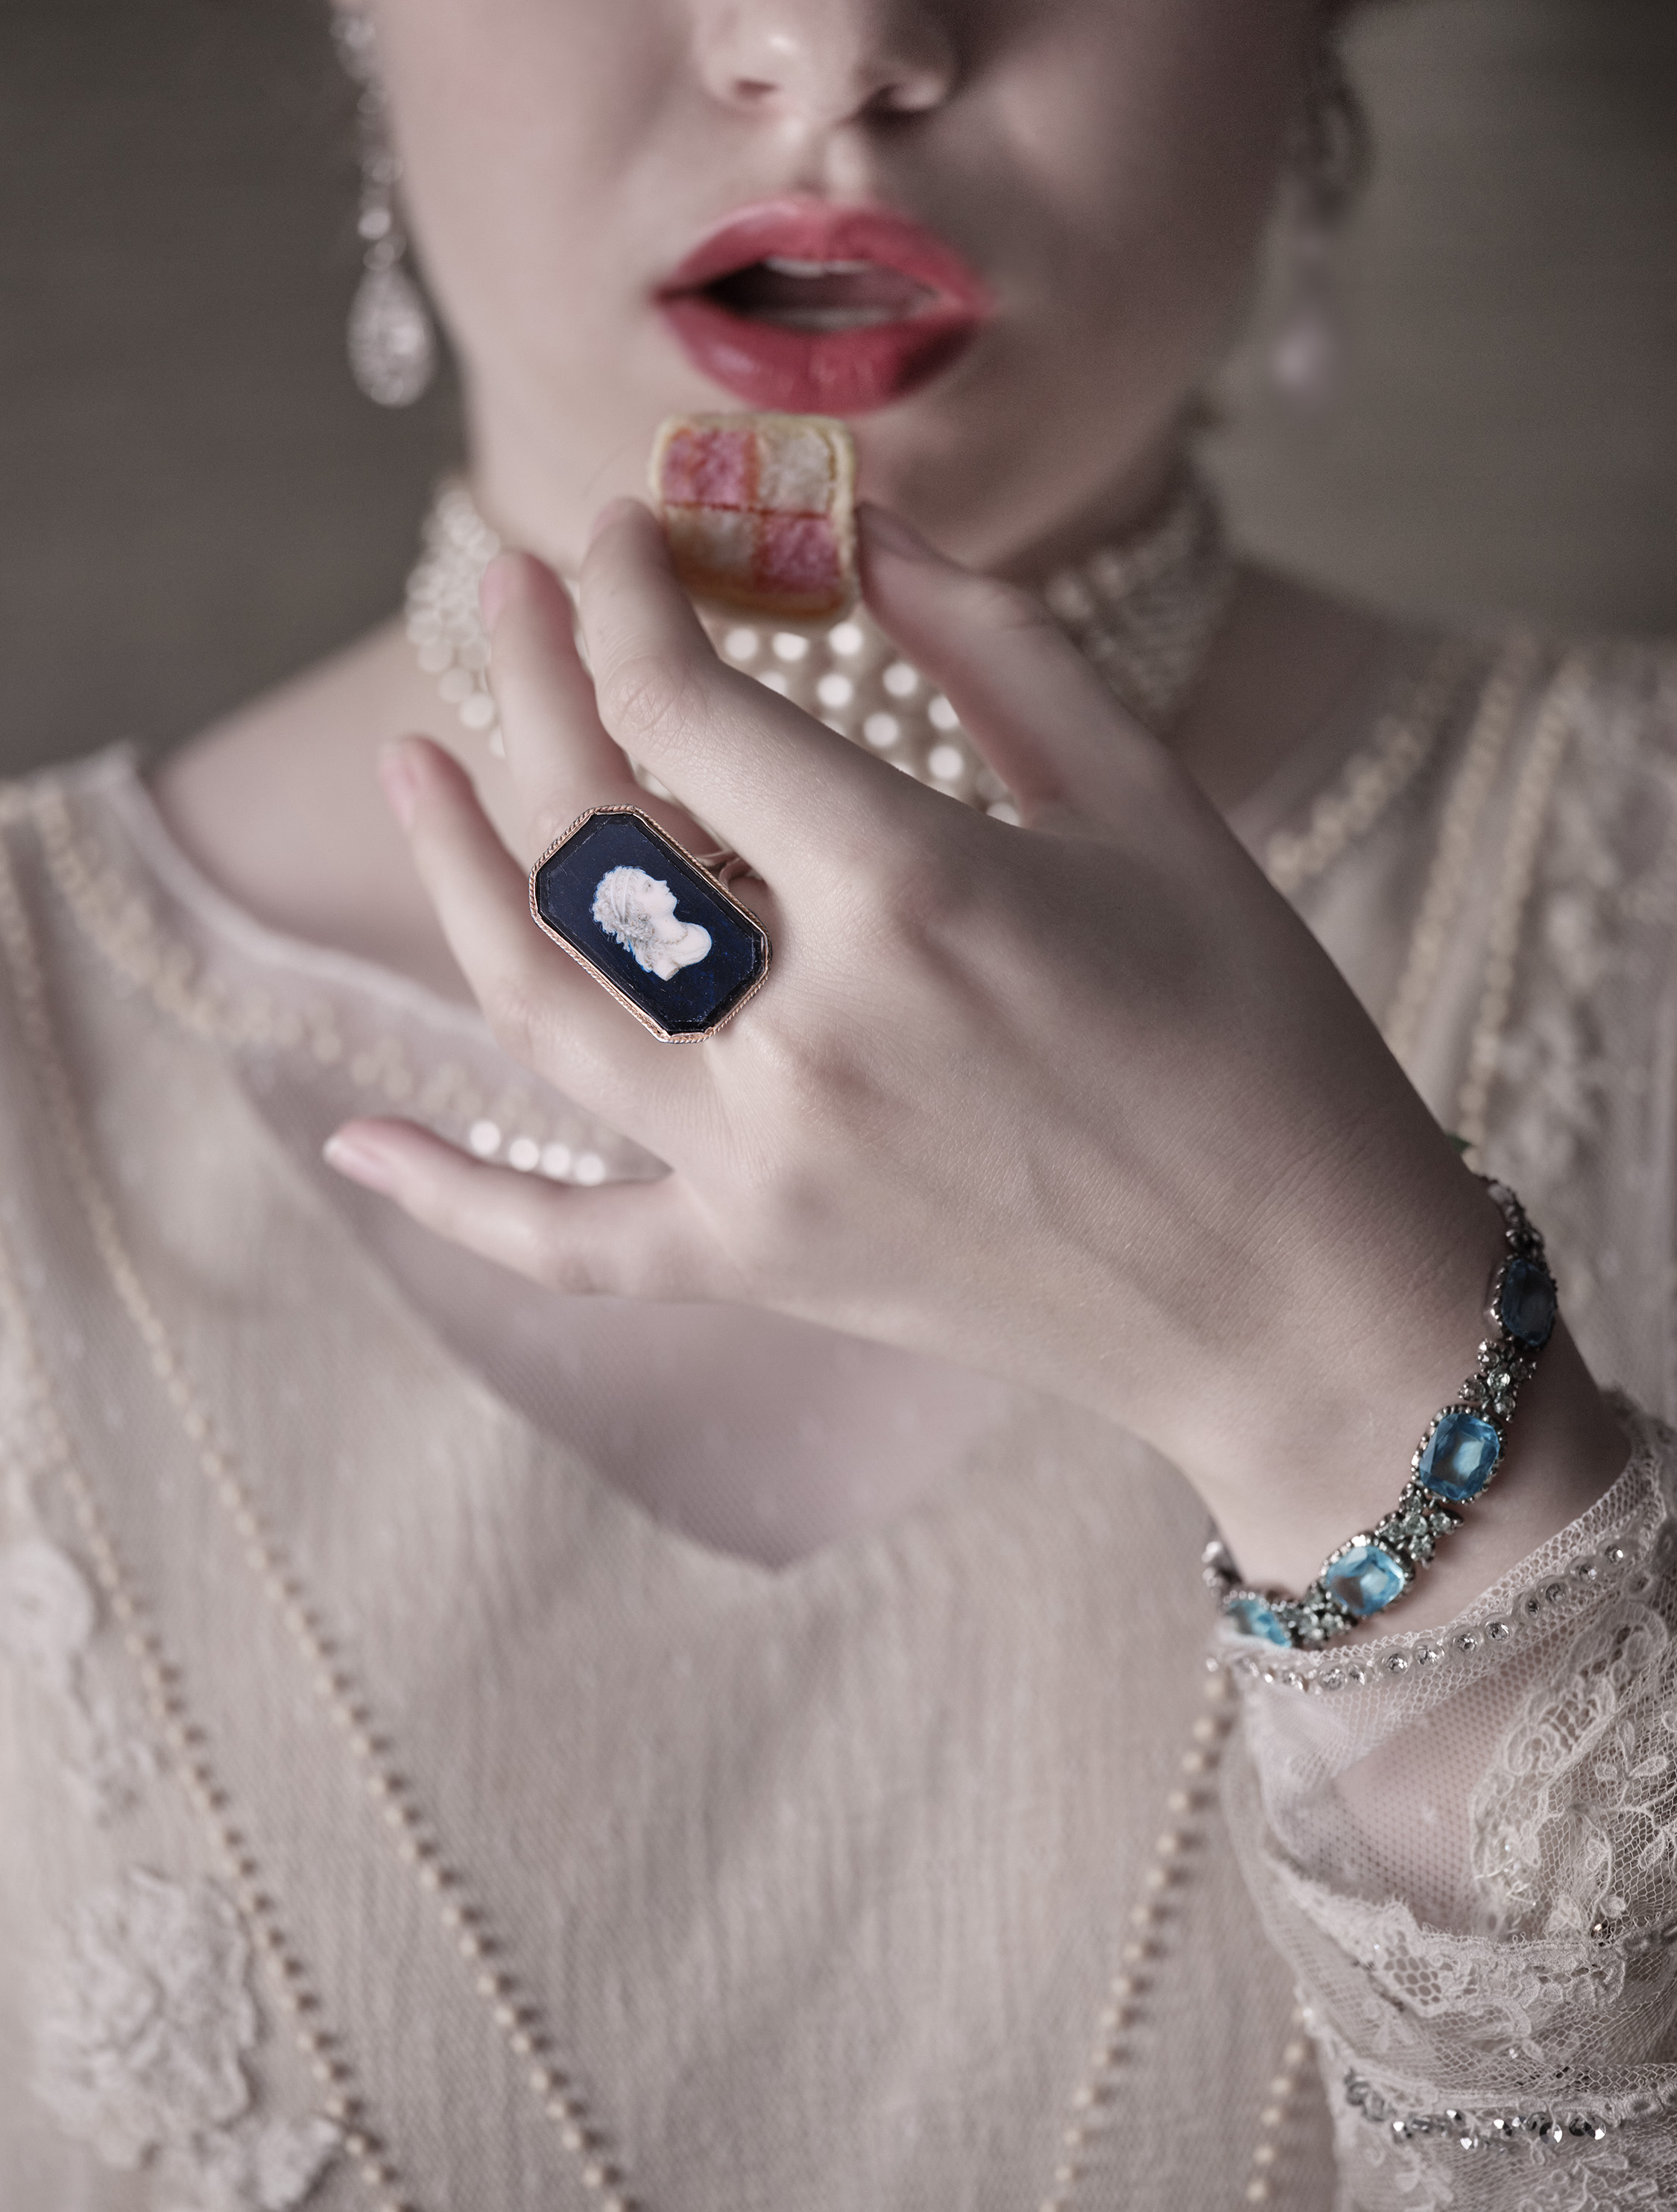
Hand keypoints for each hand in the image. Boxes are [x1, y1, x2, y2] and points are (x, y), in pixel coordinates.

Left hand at [327, 500, 1616, 1600]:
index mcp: (914, 894)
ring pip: (539, 1006)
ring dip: (454, 875)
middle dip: (536, 686)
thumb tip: (860, 536)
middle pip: (591, 839)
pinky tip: (352, 1142)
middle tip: (505, 595)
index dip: (624, 594)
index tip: (618, 535)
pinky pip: (562, 1239)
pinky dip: (453, 1197)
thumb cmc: (1255, 1033)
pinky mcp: (759, 1269)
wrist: (1292, 1291)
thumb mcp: (1150, 806)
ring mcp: (765, 1169)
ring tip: (409, 763)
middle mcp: (808, 1033)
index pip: (685, 704)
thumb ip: (994, 651)